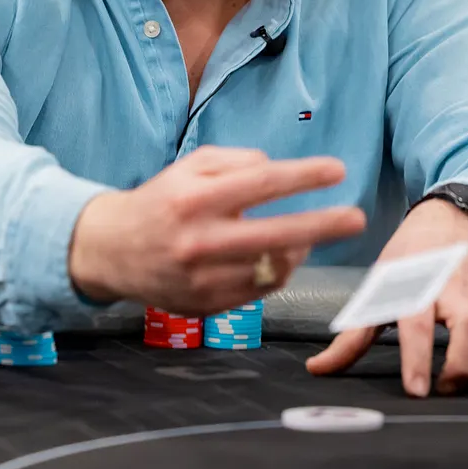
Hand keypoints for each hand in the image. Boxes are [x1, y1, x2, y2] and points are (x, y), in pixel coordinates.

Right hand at [68, 145, 365, 314]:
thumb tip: (277, 169)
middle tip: (356, 218)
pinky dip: (277, 272)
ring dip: (299, 250)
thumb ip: (235, 162)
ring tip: (307, 235)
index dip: (304, 176)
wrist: (112, 250)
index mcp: (195, 199)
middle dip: (323, 225)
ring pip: (273, 268)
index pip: (261, 183)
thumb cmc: (160, 201)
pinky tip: (278, 256)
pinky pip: (260, 290)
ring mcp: (203, 279)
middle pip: (276, 234)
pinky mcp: (206, 306)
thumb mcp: (189, 167)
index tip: (338, 170)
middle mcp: (199, 241)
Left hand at [307, 198, 467, 396]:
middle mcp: (456, 290)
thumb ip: (353, 335)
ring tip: (456, 381)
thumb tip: (317, 368)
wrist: (457, 219)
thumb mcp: (379, 285)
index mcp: (417, 283)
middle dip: (458, 371)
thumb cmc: (413, 255)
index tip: (417, 390)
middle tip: (439, 388)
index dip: (418, 360)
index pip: (418, 326)